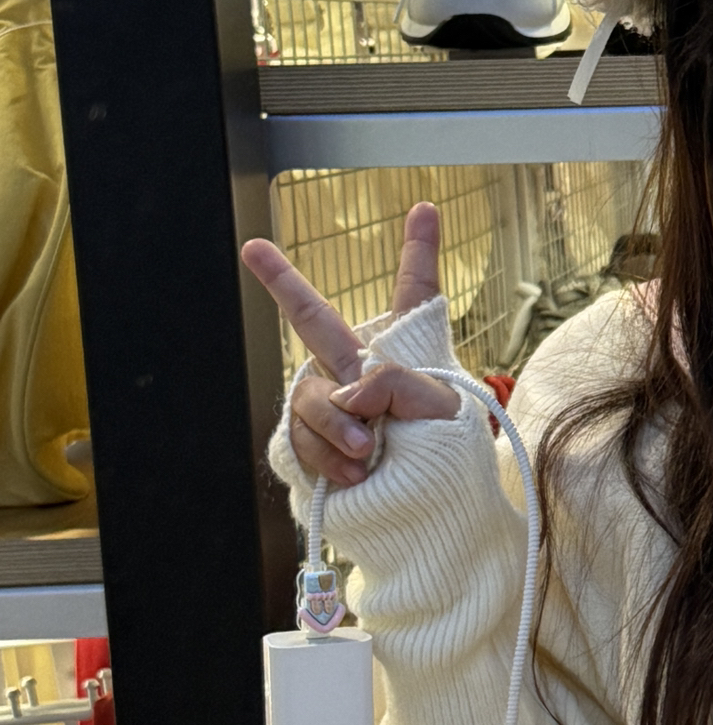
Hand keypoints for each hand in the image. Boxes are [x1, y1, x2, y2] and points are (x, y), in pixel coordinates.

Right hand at [240, 203, 459, 487]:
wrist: (432, 516)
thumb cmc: (448, 461)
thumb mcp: (441, 413)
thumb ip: (395, 384)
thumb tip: (344, 390)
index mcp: (410, 355)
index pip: (414, 294)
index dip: (420, 251)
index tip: (425, 208)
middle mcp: (363, 371)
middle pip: (316, 320)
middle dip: (282, 282)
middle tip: (253, 248)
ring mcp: (332, 405)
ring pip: (312, 396)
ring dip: (338, 426)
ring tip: (369, 454)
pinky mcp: (311, 443)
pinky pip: (302, 438)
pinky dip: (329, 458)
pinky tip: (357, 475)